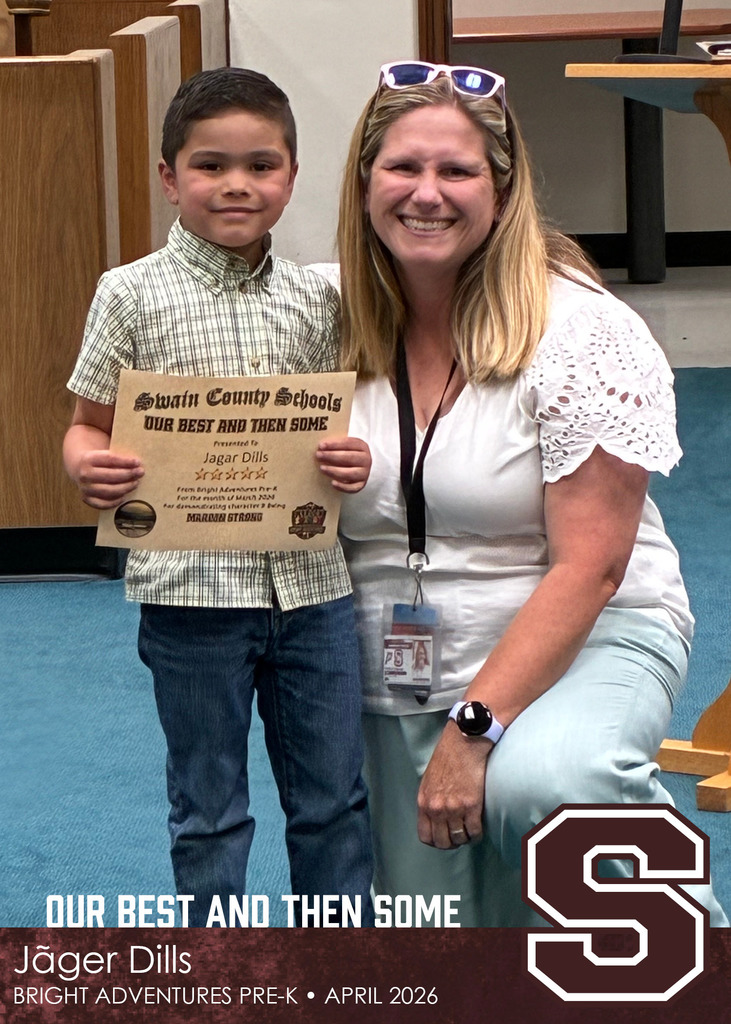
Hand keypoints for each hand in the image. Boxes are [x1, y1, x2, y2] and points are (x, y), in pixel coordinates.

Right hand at [75, 450, 143, 508]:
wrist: (79, 468)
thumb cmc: (98, 461)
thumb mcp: (103, 453)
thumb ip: (118, 457)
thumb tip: (137, 463)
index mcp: (88, 459)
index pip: (110, 459)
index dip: (125, 461)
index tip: (137, 462)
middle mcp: (85, 474)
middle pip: (110, 476)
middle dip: (128, 474)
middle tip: (140, 472)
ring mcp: (85, 488)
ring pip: (109, 491)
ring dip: (125, 488)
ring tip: (135, 483)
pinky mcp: (86, 499)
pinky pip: (103, 504)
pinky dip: (115, 501)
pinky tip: (124, 496)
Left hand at [316, 437, 370, 491]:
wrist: (361, 468)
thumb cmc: (349, 455)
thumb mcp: (346, 447)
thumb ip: (336, 446)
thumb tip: (321, 446)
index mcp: (362, 447)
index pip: (348, 444)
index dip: (334, 444)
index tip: (321, 445)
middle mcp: (365, 460)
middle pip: (349, 457)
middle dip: (332, 456)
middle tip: (318, 455)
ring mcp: (364, 473)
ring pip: (350, 473)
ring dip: (335, 470)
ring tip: (322, 468)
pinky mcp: (360, 485)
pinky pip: (352, 488)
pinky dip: (342, 486)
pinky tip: (332, 483)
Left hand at [417, 721, 490, 848]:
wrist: (464, 744)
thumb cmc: (447, 758)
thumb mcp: (428, 781)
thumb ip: (430, 801)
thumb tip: (434, 818)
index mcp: (424, 802)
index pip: (425, 836)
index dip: (436, 841)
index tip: (444, 838)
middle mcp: (437, 808)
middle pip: (443, 842)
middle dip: (451, 843)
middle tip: (458, 837)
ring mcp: (454, 808)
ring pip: (460, 838)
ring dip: (465, 838)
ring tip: (469, 831)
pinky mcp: (472, 805)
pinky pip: (475, 831)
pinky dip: (477, 833)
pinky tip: (478, 827)